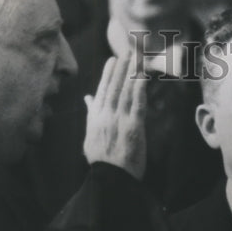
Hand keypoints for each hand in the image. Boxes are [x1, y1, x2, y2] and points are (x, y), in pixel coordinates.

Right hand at [83, 55, 146, 180]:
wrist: (110, 179)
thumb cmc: (102, 160)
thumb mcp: (91, 135)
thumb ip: (91, 114)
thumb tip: (88, 98)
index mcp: (96, 118)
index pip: (102, 91)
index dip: (108, 74)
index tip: (112, 61)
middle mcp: (106, 116)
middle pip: (114, 87)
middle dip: (121, 68)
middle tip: (127, 51)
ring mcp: (119, 120)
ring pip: (126, 92)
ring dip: (131, 73)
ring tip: (136, 58)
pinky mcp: (133, 127)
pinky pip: (138, 104)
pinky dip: (140, 89)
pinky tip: (143, 77)